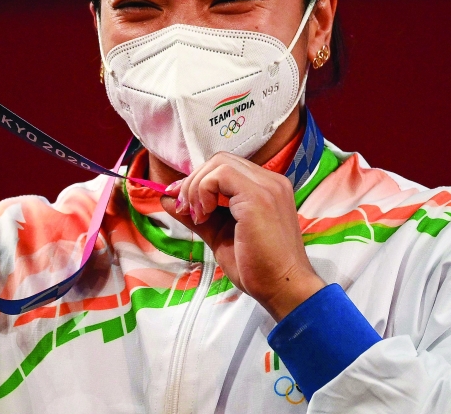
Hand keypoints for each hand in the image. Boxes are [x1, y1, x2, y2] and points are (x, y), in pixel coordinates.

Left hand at [160, 152, 324, 320]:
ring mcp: (267, 186)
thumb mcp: (219, 235)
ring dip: (197, 187)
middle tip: (186, 211)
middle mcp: (270, 181)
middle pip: (219, 160)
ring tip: (198, 216)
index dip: (198, 181)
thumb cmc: (257, 267)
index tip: (182, 204)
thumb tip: (167, 200)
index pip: (225, 167)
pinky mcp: (258, 196)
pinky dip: (204, 190)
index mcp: (266, 188)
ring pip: (219, 163)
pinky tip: (205, 215)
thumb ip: (197, 215)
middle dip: (194, 182)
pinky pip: (221, 174)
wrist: (283, 289)